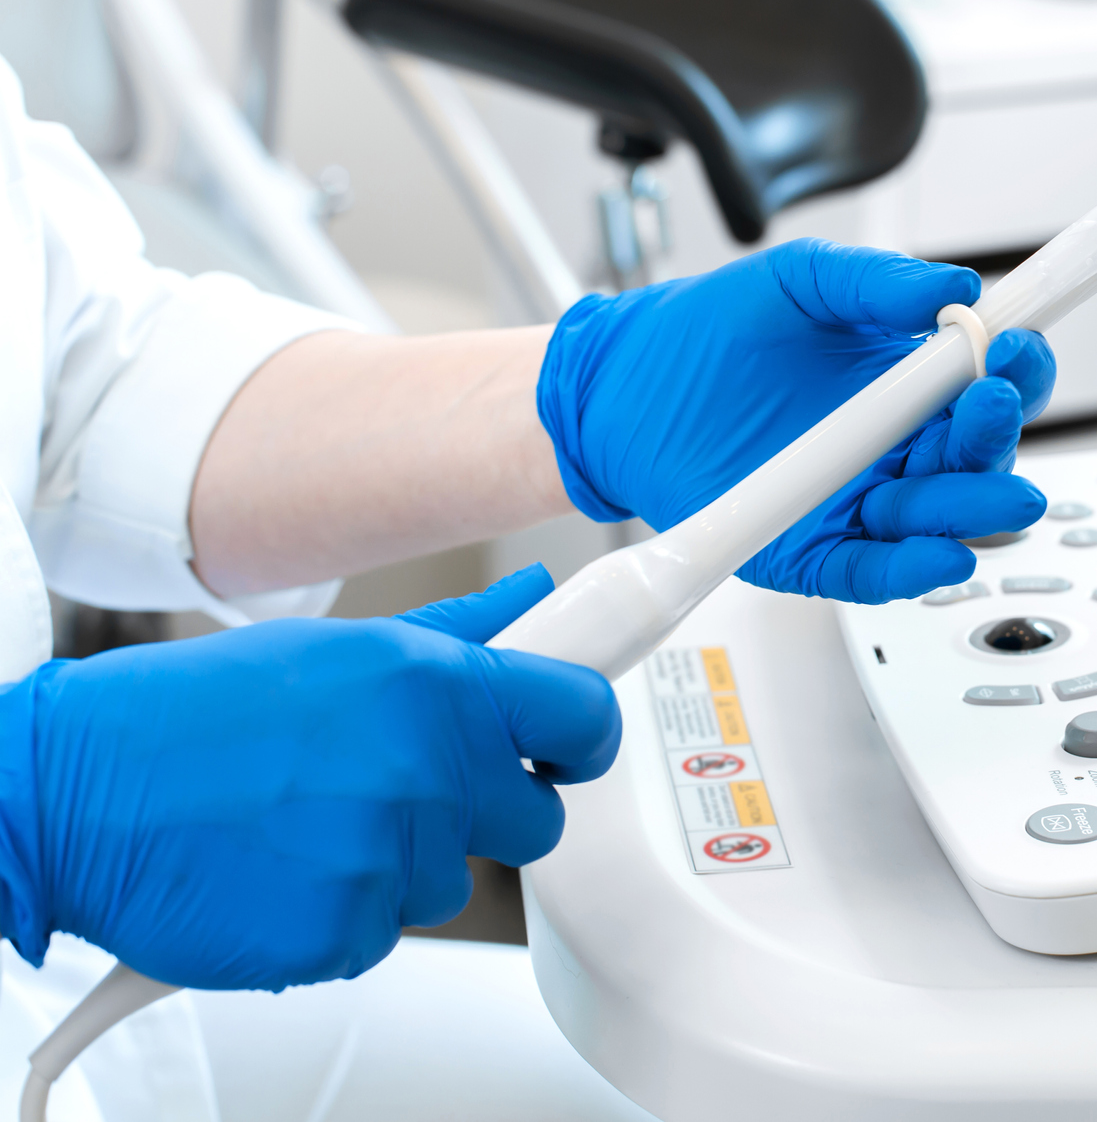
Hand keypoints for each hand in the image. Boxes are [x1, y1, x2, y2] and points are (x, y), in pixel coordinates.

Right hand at [0, 567, 618, 990]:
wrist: (73, 793)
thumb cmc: (195, 716)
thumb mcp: (343, 650)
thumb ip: (458, 636)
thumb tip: (532, 601)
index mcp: (439, 686)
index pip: (584, 716)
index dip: (583, 737)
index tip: (564, 747)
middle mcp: (429, 768)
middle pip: (535, 820)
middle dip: (483, 812)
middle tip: (396, 788)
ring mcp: (390, 856)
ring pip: (450, 881)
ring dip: (396, 863)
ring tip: (308, 821)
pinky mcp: (344, 933)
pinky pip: (382, 934)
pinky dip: (339, 915)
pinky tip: (281, 871)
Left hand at [537, 238, 1056, 602]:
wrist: (623, 385)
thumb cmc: (711, 332)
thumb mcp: (802, 281)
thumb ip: (879, 283)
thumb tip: (953, 286)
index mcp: (909, 383)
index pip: (992, 385)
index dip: (1017, 369)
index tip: (1016, 346)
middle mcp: (895, 448)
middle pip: (979, 459)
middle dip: (996, 438)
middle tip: (989, 406)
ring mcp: (859, 502)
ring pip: (941, 521)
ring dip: (972, 509)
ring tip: (989, 492)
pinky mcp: (815, 551)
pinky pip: (875, 570)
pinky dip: (913, 568)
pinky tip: (940, 554)